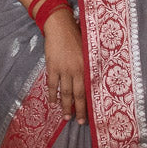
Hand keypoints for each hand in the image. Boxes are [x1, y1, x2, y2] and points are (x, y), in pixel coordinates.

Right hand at [42, 9, 86, 123]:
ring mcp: (63, 69)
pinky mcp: (52, 67)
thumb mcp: (88, 49)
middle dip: (79, 110)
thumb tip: (94, 78)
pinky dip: (52, 95)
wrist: (60, 25)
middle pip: (78, 95)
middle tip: (80, 122)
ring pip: (65, 93)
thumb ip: (90, 64)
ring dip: (65, 106)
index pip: (89, 89)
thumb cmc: (77, 35)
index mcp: (87, 66)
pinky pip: (52, 85)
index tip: (91, 113)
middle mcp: (77, 70)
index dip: (89, 102)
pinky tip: (53, 102)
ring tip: (66, 117)